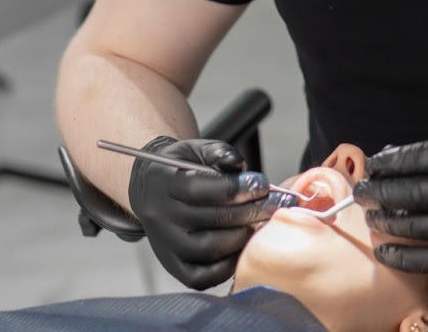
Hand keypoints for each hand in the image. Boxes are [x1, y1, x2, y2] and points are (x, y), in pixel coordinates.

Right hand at [127, 136, 276, 289]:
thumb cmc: (181, 169)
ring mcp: (167, 246)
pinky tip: (242, 247)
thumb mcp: (197, 150)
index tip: (262, 184)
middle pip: (211, 220)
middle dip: (250, 212)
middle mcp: (162, 218)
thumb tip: (240, 166)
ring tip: (259, 224)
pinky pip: (201, 277)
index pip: (203, 190)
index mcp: (165, 185)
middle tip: (274, 204)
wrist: (152, 190)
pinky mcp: (173, 266)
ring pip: (208, 250)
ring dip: (241, 237)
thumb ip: (220, 154)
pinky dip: (226, 266)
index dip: (237, 188)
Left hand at [353, 142, 427, 288]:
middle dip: (380, 191)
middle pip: (415, 190)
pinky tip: (384, 250)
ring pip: (417, 224)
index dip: (393, 161)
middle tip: (361, 192)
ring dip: (387, 221)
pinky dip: (400, 254)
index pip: (424, 156)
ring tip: (372, 217)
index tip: (373, 164)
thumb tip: (391, 159)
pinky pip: (425, 257)